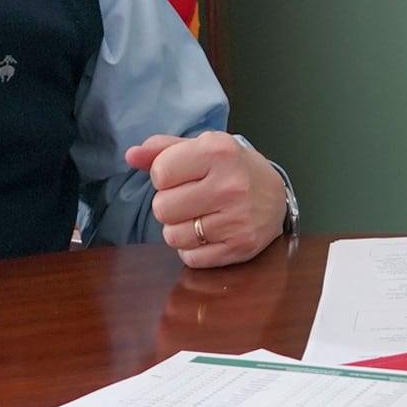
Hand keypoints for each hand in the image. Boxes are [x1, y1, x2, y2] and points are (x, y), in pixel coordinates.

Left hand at [130, 131, 287, 267]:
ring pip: (172, 236)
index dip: (164, 177)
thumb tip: (130, 156)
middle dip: (169, 204)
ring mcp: (237, 219)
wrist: (276, 196)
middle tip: (191, 198)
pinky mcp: (239, 247)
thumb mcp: (203, 148)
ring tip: (199, 216)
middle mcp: (230, 185)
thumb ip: (164, 149)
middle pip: (162, 208)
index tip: (183, 176)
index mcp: (219, 151)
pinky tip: (208, 233)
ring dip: (179, 228)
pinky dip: (193, 249)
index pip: (160, 173)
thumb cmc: (233, 169)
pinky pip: (190, 258)